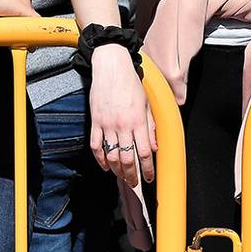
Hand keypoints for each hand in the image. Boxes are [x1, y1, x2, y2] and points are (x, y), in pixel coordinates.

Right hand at [88, 44, 156, 186]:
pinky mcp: (95, 122)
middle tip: (134, 183)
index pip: (144, 152)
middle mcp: (123, 125)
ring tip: (122, 177)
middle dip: (132, 175)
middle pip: (127, 158)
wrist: (112, 68)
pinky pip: (96, 145)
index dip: (147, 169)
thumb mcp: (146, 104)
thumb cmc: (131, 84)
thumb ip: (151, 127)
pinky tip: (105, 166)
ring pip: (111, 155)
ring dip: (117, 170)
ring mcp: (107, 125)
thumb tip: (155, 147)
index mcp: (138, 121)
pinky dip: (100, 159)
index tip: (150, 178)